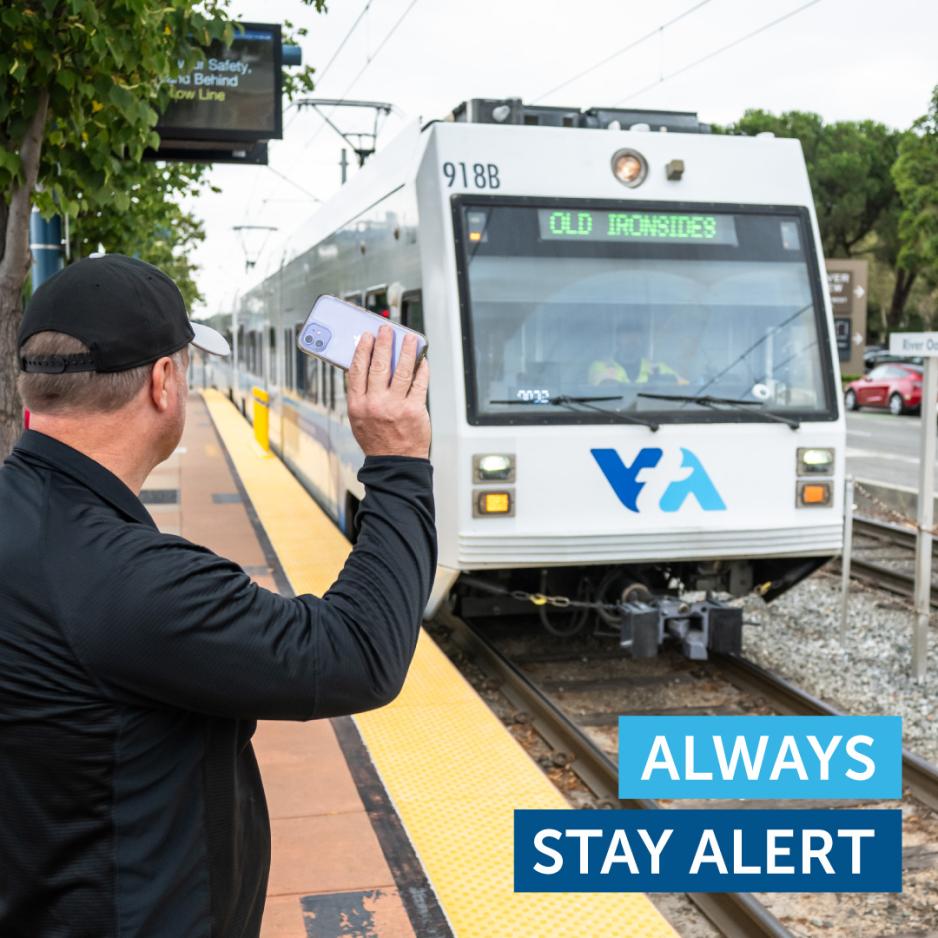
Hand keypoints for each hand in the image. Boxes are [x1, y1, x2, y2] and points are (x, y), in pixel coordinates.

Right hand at [347, 325, 430, 458]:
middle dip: (384, 343)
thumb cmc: (376, 440)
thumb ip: (361, 394)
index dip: (362, 349)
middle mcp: (375, 403)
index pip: (357, 369)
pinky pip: (419, 383)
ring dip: (407, 350)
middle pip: (380, 364)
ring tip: (409, 338)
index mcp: (357, 404)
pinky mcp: (414, 409)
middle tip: (388, 330)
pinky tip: (422, 360)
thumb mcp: (358, 418)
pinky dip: (422, 369)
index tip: (367, 336)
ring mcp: (396, 406)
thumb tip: (366, 367)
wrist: (395, 463)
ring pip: (402, 370)